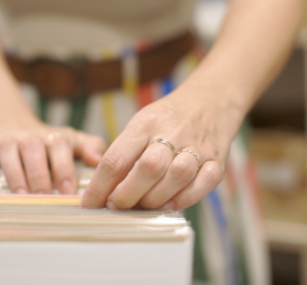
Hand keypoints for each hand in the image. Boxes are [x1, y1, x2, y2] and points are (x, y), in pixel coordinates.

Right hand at [0, 119, 106, 193]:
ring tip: (20, 196)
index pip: (59, 147)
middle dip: (39, 175)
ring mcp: (3, 141)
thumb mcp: (72, 142)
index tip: (67, 191)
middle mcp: (27, 137)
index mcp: (53, 137)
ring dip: (14, 174)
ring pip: (7, 152)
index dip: (63, 168)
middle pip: (33, 150)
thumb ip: (90, 148)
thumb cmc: (47, 143)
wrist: (11, 123)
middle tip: (43, 197)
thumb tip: (99, 161)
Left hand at [80, 85, 240, 209]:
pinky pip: (204, 183)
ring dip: (154, 198)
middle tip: (116, 206)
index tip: (89, 203)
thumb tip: (101, 190)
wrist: (210, 100)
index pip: (116, 158)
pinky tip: (170, 203)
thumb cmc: (167, 118)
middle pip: (147, 168)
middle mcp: (172, 132)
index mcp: (145, 123)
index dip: (100, 186)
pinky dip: (185, 198)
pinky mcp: (217, 160)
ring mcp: (197, 146)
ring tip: (142, 205)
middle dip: (127, 195)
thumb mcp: (140, 125)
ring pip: (176, 176)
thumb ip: (123, 154)